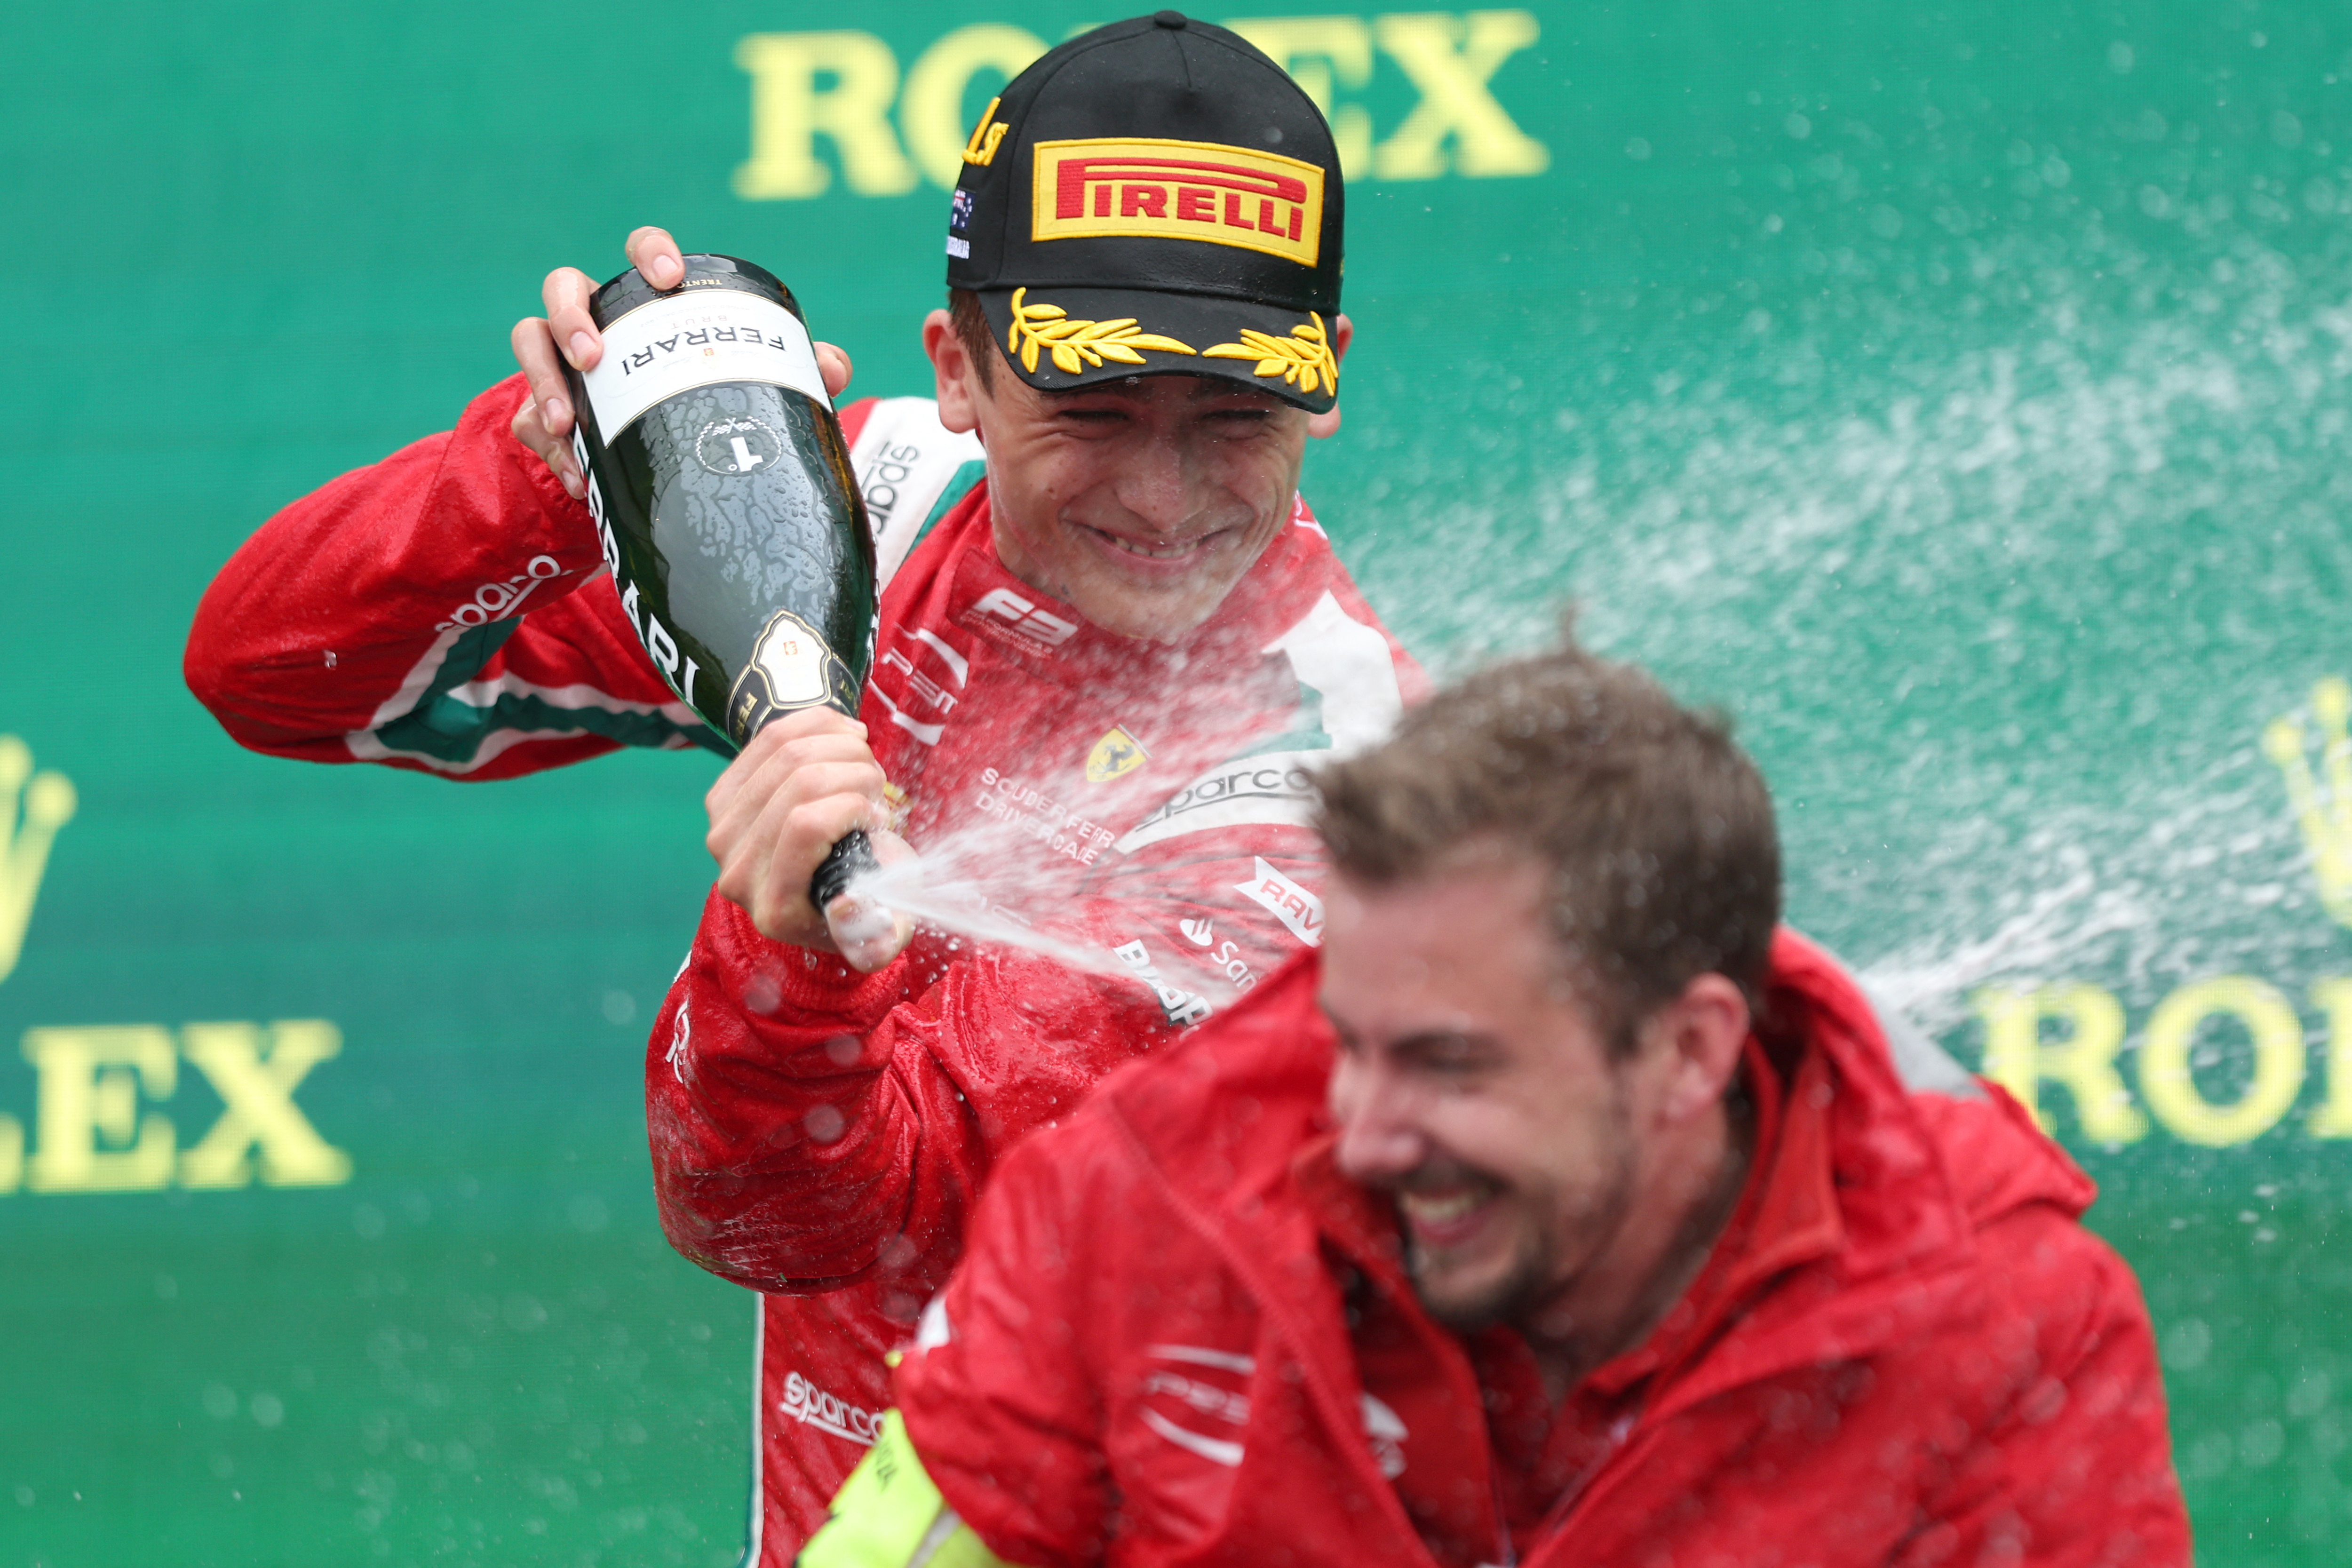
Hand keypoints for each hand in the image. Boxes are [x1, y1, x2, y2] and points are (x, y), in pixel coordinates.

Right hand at [508, 226, 855, 497]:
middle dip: (571, 315)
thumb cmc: (694, 403)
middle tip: (595, 356)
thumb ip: (787, 372)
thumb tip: (835, 368)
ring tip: (566, 421)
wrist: (644, 470)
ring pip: (529, 341)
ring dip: (543, 378)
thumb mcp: (737, 386)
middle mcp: (595, 320)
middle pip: (563, 286)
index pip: (642, 254)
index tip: (669, 276)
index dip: (650, 252)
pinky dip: (551, 448)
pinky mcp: (536, 412)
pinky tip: (577, 475)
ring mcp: (558, 363)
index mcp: (646, 303)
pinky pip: (529, 421)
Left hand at [706, 708, 913, 970]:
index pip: (806, 824)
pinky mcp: (720, 798)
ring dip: (841, 744)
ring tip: (865, 764)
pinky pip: (767, 737)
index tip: (881, 818)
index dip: (854, 805)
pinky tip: (844, 736)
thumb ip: (876, 940)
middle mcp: (737, 873)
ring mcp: (722, 831)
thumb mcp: (884, 930)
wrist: (823, 887)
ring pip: (784, 751)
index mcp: (775, 908)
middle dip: (855, 769)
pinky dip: (816, 723)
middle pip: (797, 782)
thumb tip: (846, 907)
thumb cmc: (863, 900)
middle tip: (879, 785)